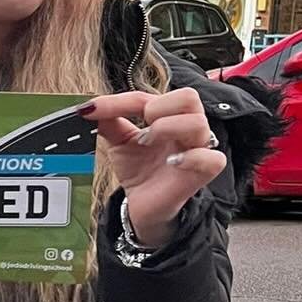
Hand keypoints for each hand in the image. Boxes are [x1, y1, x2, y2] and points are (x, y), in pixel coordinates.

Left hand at [79, 88, 226, 248]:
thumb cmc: (139, 171)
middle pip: (189, 97)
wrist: (140, 206)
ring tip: (149, 144)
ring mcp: (198, 151)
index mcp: (170, 117)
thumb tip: (88, 107)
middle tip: (141, 128)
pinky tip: (172, 162)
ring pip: (198, 123)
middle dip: (159, 108)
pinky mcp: (202, 174)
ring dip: (168, 128)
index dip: (123, 100)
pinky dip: (191, 157)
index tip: (95, 109)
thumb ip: (108, 120)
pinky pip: (212, 159)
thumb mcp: (119, 141)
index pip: (154, 96)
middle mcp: (188, 130)